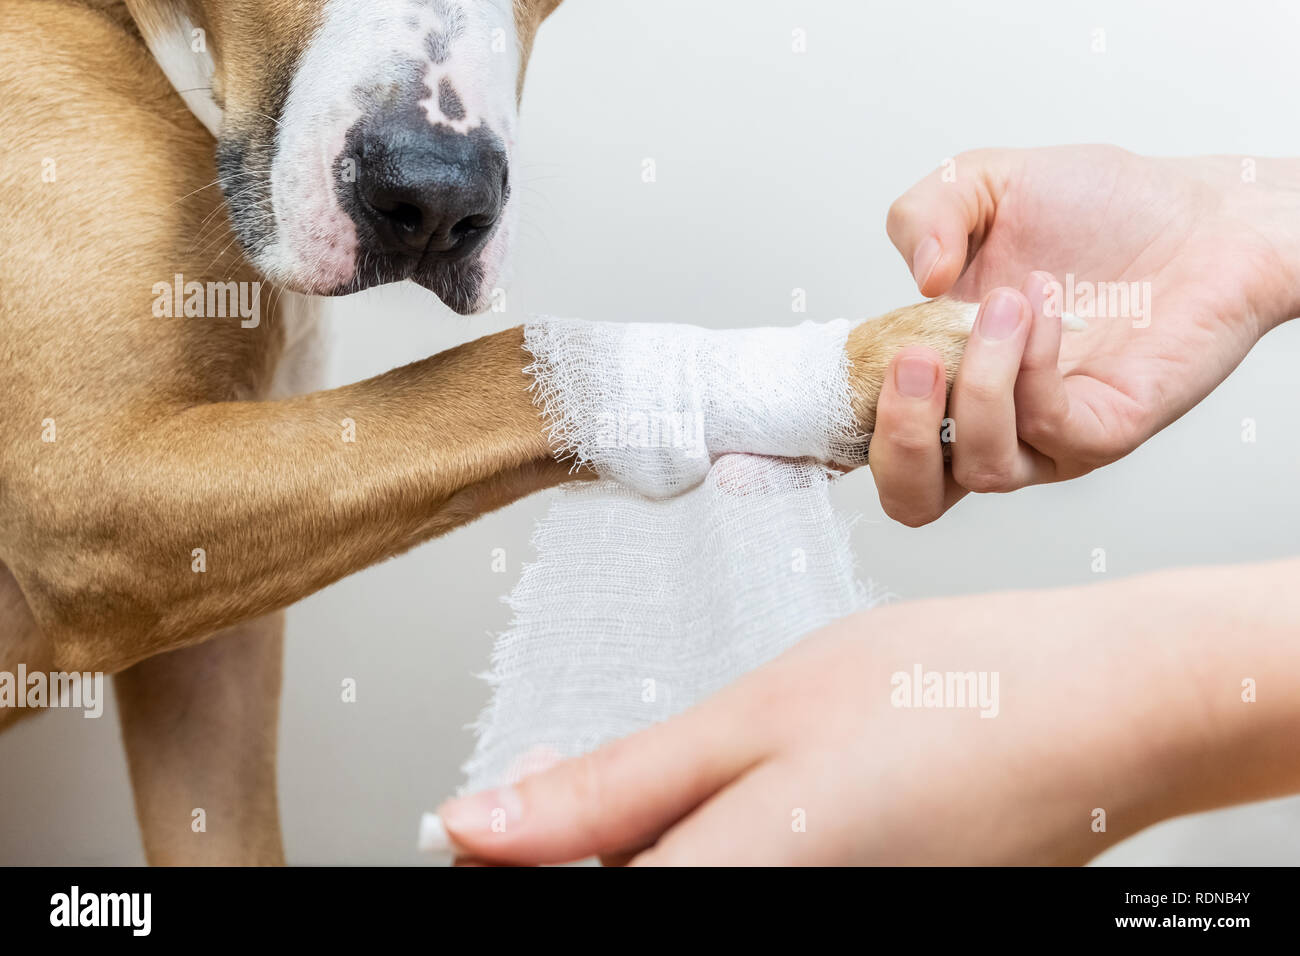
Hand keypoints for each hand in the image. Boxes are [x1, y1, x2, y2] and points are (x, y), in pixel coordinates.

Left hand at [433, 560, 1299, 864]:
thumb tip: (476, 832)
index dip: (507, 864)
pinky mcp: (853, 911)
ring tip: (675, 775)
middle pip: (626, 903)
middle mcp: (782, 927)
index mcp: (732, 890)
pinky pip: (743, 886)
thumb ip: (606, 795)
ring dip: (642, 846)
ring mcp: (822, 924)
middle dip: (574, 851)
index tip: (481, 824)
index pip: (569, 907)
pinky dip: (707, 848)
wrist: (1098, 712)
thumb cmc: (944, 695)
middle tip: (559, 784)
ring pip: (683, 893)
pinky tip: (739, 794)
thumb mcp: (751, 723)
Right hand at [871, 147, 1299, 525]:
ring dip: (977, 382)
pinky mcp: (1103, 433)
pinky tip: (1042, 310)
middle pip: (912, 497)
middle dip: (895, 438)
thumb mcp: (984, 185)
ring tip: (1004, 302)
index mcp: (941, 377)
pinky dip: (1031, 369)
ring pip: (980, 468)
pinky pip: (1046, 429)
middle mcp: (987, 421)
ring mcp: (1045, 437)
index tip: (842, 371)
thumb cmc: (1100, 210)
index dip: (840, 429)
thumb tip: (917, 280)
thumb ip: (924, 214)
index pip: (869, 443)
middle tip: (911, 360)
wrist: (1205, 212)